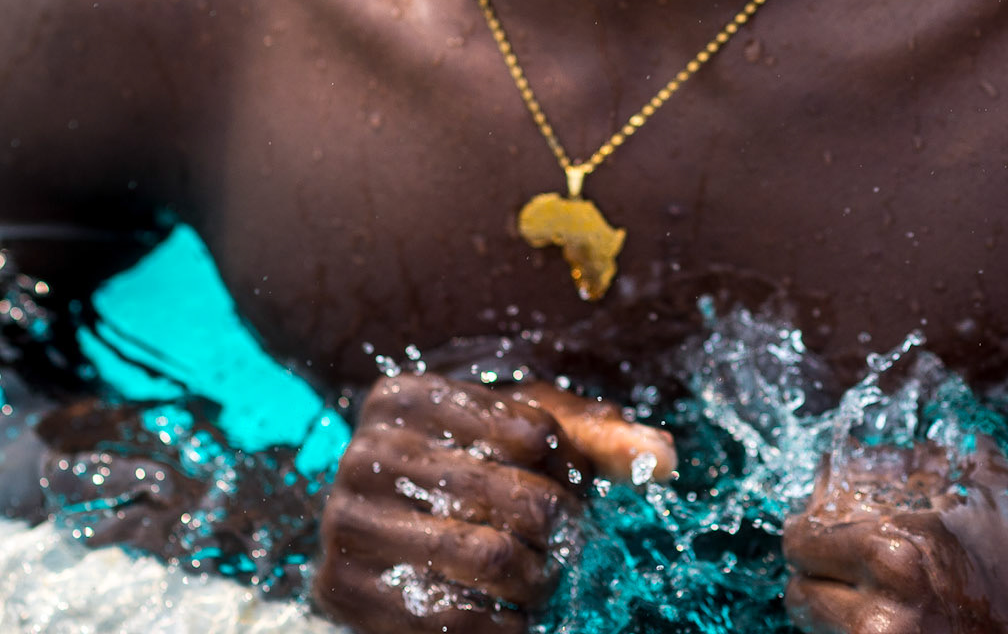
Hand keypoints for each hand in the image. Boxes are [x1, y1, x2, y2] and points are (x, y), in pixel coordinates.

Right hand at [313, 371, 674, 631]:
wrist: (374, 532)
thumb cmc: (464, 469)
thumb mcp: (518, 438)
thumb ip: (593, 440)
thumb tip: (666, 457)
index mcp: (406, 396)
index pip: (533, 430)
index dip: (570, 468)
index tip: (567, 483)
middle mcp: (365, 451)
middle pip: (515, 497)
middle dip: (559, 530)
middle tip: (565, 543)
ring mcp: (345, 522)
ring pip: (488, 559)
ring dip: (538, 581)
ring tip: (542, 579)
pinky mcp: (340, 591)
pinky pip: (452, 619)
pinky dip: (503, 625)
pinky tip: (513, 617)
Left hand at [783, 438, 1007, 632]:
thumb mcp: (980, 484)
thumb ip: (919, 458)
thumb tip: (855, 451)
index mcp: (896, 551)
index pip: (802, 541)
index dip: (805, 531)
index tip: (811, 530)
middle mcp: (885, 615)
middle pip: (799, 595)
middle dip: (815, 577)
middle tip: (834, 567)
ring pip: (820, 632)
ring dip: (834, 612)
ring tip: (867, 595)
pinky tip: (889, 618)